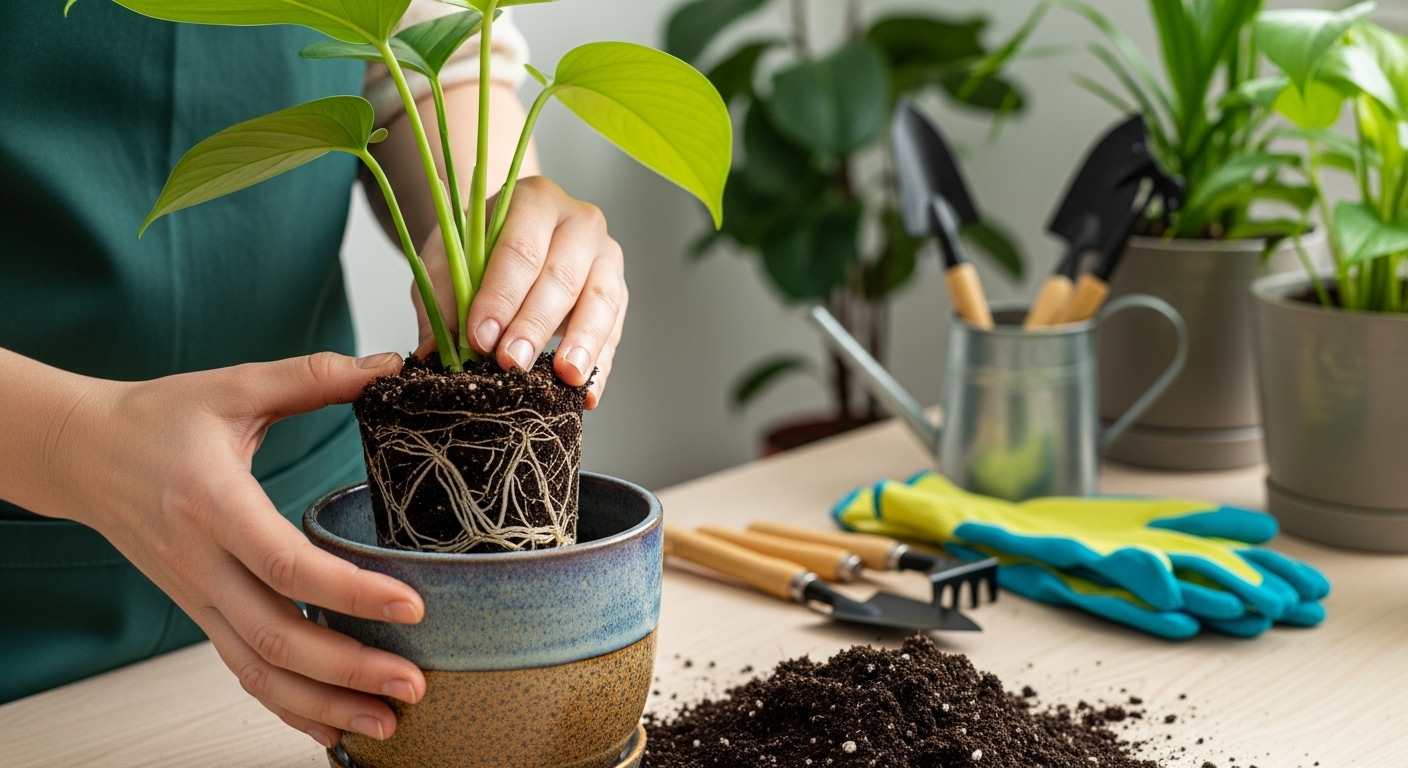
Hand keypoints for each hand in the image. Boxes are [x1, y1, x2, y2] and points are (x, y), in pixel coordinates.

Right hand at [47, 352, 424, 748]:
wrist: (81, 454)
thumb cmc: (157, 418)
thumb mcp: (233, 387)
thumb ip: (312, 376)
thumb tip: (389, 365)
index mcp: (213, 503)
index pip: (285, 562)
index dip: (350, 592)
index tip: (411, 606)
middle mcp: (201, 562)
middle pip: (276, 636)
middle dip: (350, 670)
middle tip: (416, 684)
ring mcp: (196, 595)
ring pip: (258, 669)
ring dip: (324, 704)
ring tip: (388, 724)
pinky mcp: (198, 611)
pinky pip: (242, 670)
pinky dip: (287, 706)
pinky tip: (333, 726)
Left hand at [413, 176, 626, 408]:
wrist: (510, 238)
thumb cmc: (478, 249)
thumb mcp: (448, 262)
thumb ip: (442, 302)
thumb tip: (432, 355)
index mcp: (535, 200)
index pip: (521, 248)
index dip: (501, 295)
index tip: (481, 337)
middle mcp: (579, 222)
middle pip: (562, 276)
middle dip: (536, 324)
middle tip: (513, 363)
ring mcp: (606, 257)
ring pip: (601, 302)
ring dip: (582, 344)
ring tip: (564, 378)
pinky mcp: (618, 294)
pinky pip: (614, 332)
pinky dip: (600, 366)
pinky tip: (586, 394)